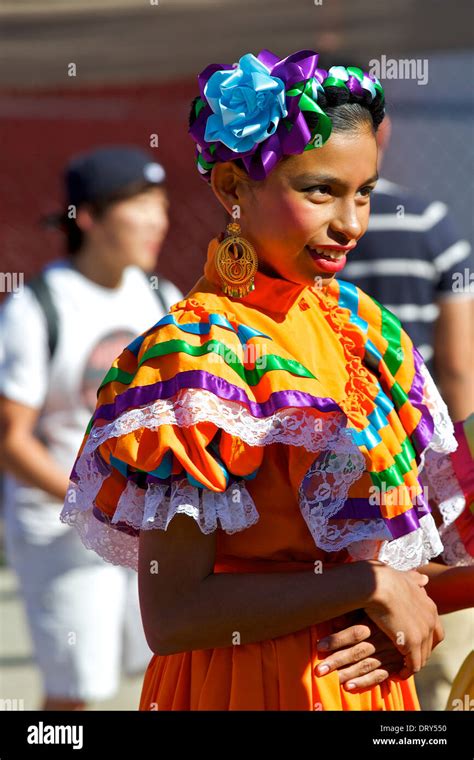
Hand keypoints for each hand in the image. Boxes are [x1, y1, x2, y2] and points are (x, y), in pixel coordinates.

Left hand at [315, 614, 403, 691]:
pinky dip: (364, 682)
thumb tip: (336, 620)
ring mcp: (389, 654)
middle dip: (336, 661)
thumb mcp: (370, 610)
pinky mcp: (395, 666)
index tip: (319, 646)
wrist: (412, 624)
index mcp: (376, 624)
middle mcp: (383, 640)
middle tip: (319, 670)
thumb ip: (353, 615)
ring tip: (331, 680)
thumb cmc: (384, 613)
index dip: (336, 640)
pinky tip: (348, 687)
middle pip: (357, 652)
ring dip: (347, 674)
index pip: (354, 633)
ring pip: (365, 666)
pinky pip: (378, 676)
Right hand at [364, 562, 443, 678]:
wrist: (376, 585)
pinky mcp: (412, 643)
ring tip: (400, 668)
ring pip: (422, 657)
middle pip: (430, 646)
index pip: (435, 631)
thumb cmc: (384, 579)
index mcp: (430, 606)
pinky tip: (397, 673)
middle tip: (406, 659)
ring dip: (412, 664)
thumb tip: (424, 578)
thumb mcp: (405, 577)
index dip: (426, 640)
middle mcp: (431, 620)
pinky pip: (414, 665)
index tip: (414, 645)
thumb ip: (415, 580)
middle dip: (419, 653)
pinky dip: (406, 671)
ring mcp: (423, 633)